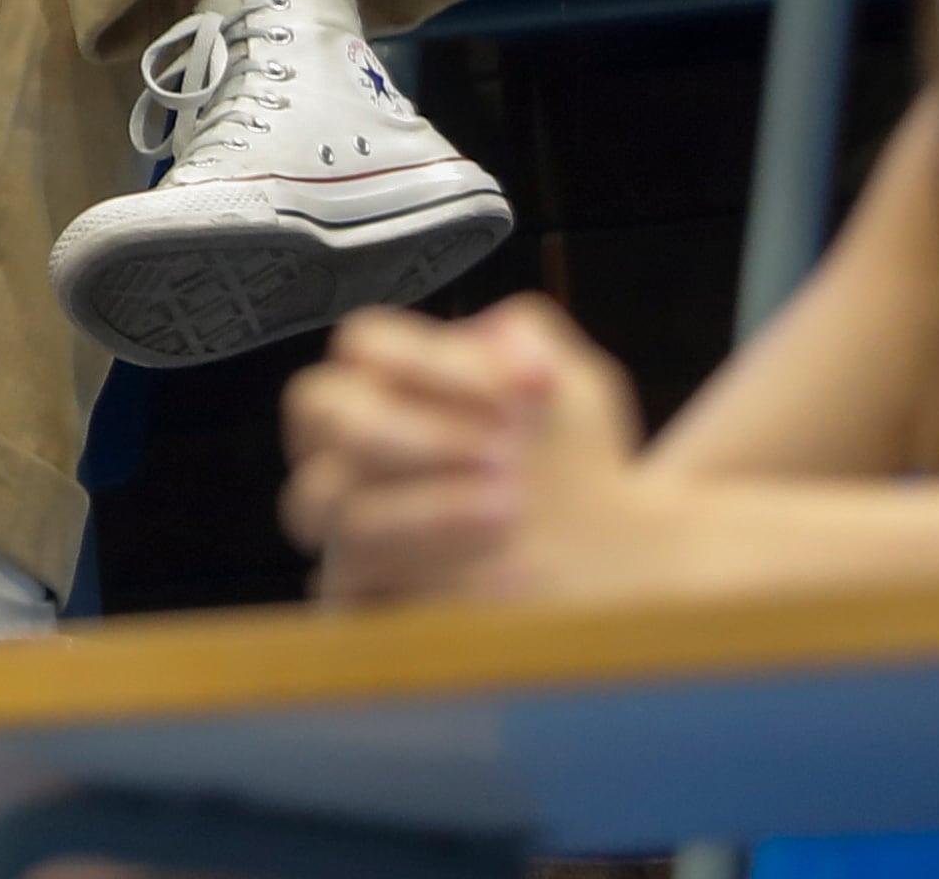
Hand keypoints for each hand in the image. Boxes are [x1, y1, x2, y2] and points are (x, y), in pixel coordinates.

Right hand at [285, 296, 651, 603]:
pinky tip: (503, 570)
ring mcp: (349, 530)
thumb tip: (502, 335)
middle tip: (503, 454)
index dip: (434, 359)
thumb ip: (535, 342)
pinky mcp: (359, 603)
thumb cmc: (582, 483)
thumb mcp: (577, 397)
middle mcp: (357, 456)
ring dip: (424, 503)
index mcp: (393, 391)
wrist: (619, 587)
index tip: (524, 387)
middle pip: (318, 409)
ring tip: (511, 513)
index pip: (365, 345)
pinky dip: (429, 566)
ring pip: (326, 499)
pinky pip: (349, 581)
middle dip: (411, 429)